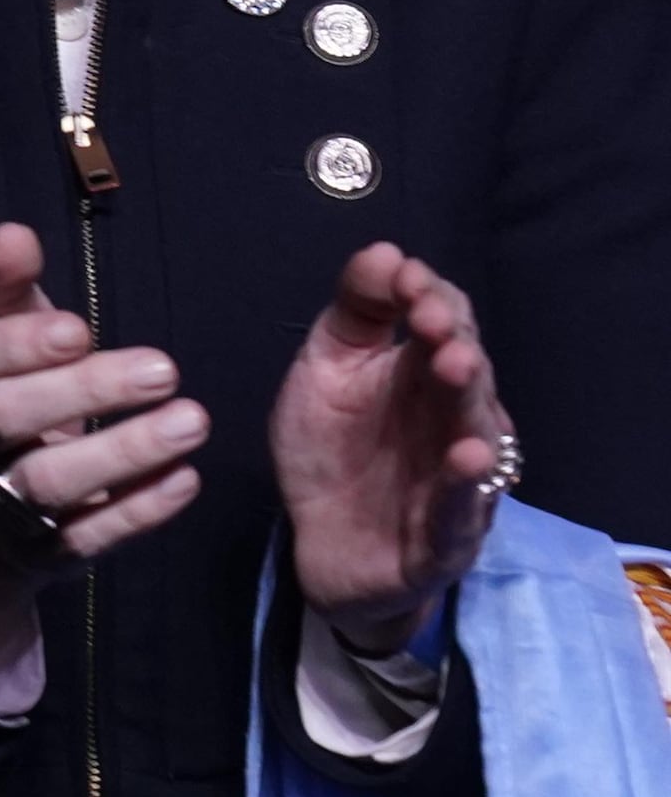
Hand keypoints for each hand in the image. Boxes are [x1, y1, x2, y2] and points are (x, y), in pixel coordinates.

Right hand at [0, 222, 210, 677]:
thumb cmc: (0, 390)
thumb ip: (2, 285)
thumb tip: (14, 234)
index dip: (16, 347)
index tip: (78, 329)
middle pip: (5, 418)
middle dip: (83, 392)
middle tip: (164, 368)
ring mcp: (3, 502)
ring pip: (49, 482)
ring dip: (124, 452)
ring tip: (193, 421)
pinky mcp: (47, 551)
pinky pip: (90, 536)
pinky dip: (139, 510)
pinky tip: (185, 479)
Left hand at [275, 242, 510, 657]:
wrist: (321, 546)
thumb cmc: (330, 452)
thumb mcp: (326, 371)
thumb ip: (353, 314)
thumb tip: (384, 250)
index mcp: (423, 375)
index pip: (446, 322)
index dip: (429, 296)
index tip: (403, 277)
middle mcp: (452, 420)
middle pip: (467, 373)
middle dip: (453, 341)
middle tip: (431, 319)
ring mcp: (457, 478)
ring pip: (476, 433)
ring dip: (468, 401)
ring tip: (455, 367)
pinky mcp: (447, 535)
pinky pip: (463, 509)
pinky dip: (466, 485)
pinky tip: (466, 458)